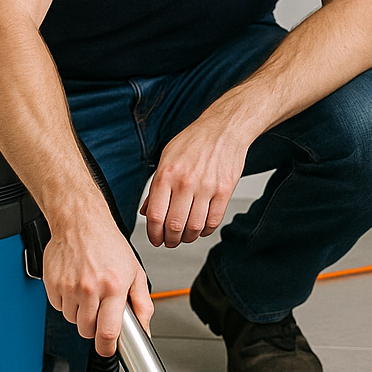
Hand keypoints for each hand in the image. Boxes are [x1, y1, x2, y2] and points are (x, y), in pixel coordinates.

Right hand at [42, 203, 153, 355]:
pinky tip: (76, 287)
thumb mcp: (135, 272)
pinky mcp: (53, 283)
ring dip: (80, 314)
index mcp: (114, 286)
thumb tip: (145, 328)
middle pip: (87, 330)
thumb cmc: (108, 244)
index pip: (108, 331)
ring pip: (72, 320)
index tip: (109, 350)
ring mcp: (69, 286)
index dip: (108, 348)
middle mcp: (90, 288)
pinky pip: (59, 307)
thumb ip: (142, 303)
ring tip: (89, 294)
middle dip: (94, 328)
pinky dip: (66, 303)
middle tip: (100, 312)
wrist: (81, 222)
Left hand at [141, 113, 250, 247]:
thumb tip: (146, 212)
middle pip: (174, 226)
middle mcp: (185, 182)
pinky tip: (201, 228)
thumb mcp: (166, 159)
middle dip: (170, 240)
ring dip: (188, 238)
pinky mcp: (225, 191)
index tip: (155, 239)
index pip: (156, 216)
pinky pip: (214, 221)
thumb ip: (156, 187)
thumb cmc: (193, 142)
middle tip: (170, 242)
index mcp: (166, 175)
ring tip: (185, 236)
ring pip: (194, 227)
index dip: (154, 234)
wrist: (223, 129)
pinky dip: (206, 230)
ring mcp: (206, 187)